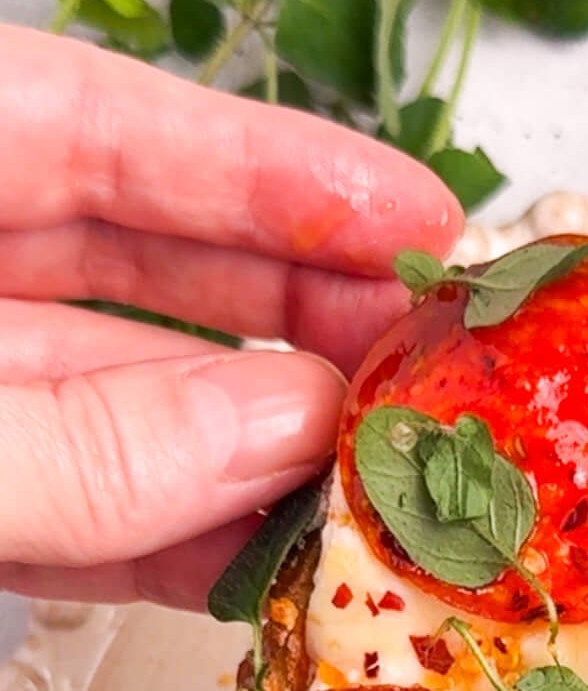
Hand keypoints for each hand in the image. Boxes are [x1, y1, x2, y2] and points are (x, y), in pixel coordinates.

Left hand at [0, 24, 460, 608]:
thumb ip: (73, 439)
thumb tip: (277, 427)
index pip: (90, 124)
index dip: (266, 165)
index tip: (414, 213)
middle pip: (127, 259)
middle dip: (288, 311)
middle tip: (424, 365)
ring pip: (107, 405)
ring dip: (247, 458)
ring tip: (376, 490)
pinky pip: (59, 511)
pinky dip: (157, 545)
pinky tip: (260, 566)